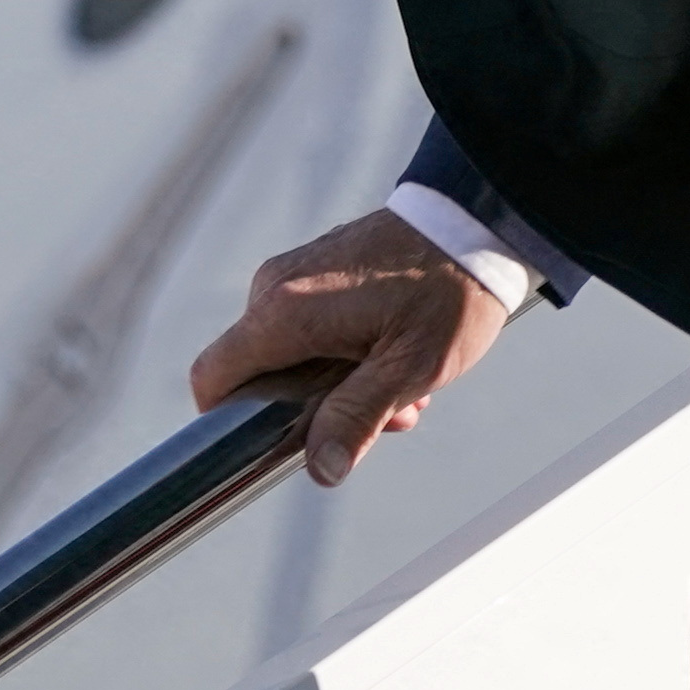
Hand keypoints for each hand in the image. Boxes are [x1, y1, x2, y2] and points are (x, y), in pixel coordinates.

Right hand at [188, 208, 509, 485]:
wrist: (476, 219)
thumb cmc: (448, 290)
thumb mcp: (409, 367)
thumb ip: (356, 418)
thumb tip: (320, 470)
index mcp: (284, 312)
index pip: (212, 378)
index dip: (231, 421)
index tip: (281, 440)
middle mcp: (276, 288)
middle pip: (261, 376)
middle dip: (317, 410)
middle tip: (387, 415)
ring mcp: (296, 274)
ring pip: (293, 356)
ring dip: (345, 385)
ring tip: (409, 388)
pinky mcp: (319, 268)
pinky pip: (312, 328)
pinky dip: (349, 353)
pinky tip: (399, 356)